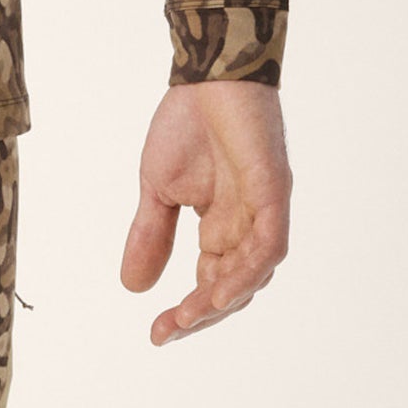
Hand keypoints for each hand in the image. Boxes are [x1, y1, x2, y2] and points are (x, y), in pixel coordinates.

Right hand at [120, 80, 291, 345]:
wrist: (207, 73)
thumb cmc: (188, 123)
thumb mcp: (158, 190)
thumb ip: (151, 236)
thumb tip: (133, 287)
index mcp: (222, 225)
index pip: (209, 281)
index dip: (185, 311)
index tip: (155, 333)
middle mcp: (247, 224)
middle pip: (232, 286)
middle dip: (200, 315)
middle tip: (166, 331)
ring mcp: (264, 210)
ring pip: (253, 273)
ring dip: (222, 300)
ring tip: (188, 318)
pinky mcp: (274, 192)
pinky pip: (269, 246)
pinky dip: (247, 272)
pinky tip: (217, 291)